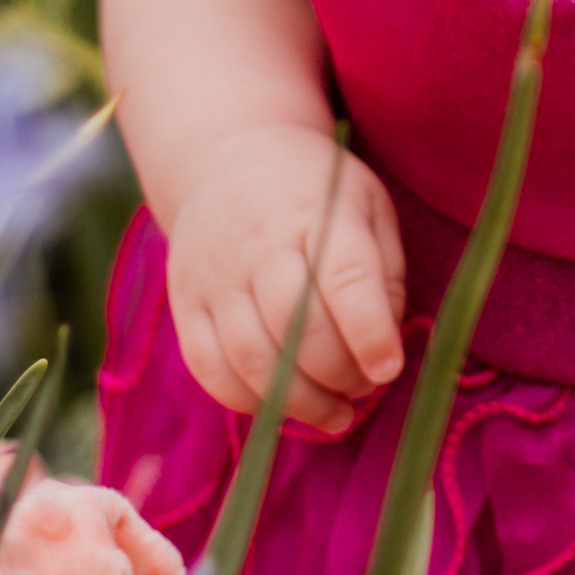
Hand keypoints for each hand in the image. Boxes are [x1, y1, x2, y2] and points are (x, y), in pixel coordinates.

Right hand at [164, 126, 405, 432]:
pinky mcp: (185, 302)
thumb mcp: (368, 206)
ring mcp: (216, 275)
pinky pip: (209, 368)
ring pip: (252, 358)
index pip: (347, 278)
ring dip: (299, 401)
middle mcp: (262, 243)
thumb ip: (385, 274)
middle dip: (338, 374)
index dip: (370, 333)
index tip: (389, 368)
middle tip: (363, 388)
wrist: (229, 161)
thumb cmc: (316, 193)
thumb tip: (386, 346)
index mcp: (320, 212)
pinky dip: (248, 400)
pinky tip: (283, 405)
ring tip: (334, 413)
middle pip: (298, 327)